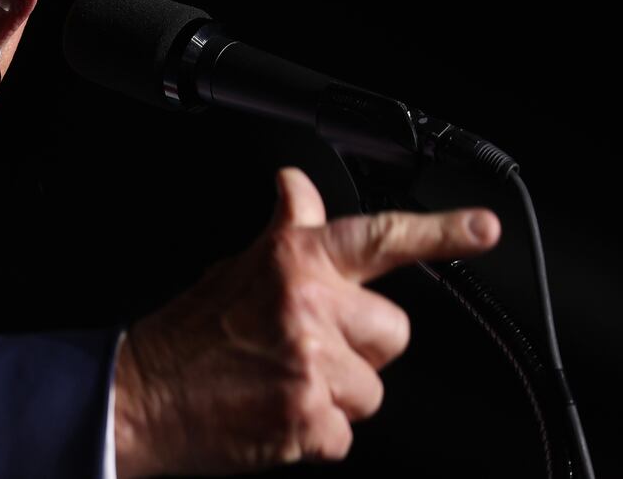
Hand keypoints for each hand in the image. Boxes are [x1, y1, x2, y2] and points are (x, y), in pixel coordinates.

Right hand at [112, 166, 500, 476]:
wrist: (139, 395)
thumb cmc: (187, 335)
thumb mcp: (235, 267)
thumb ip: (286, 233)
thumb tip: (298, 187)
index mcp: (293, 262)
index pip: (379, 238)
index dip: (440, 232)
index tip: (483, 228)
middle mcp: (308, 305)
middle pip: (393, 333)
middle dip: (361, 351)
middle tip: (307, 352)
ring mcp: (310, 362)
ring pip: (373, 391)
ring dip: (336, 398)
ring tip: (282, 386)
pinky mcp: (307, 417)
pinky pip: (345, 435)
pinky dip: (314, 435)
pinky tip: (275, 415)